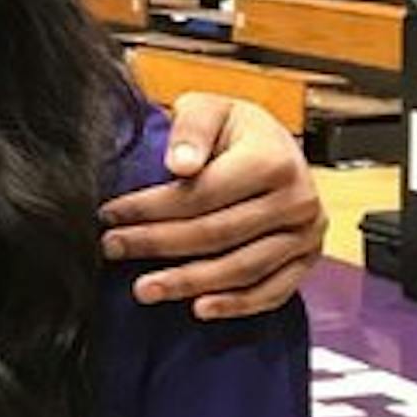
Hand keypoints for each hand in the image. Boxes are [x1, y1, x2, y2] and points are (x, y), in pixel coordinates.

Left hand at [98, 91, 325, 317]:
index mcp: (273, 160)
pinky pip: (274, 291)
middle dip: (159, 244)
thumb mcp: (209, 108)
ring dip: (190, 283)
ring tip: (145, 288)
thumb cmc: (232, 127)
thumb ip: (191, 130)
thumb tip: (180, 164)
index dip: (151, 207)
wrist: (274, 143)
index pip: (201, 194)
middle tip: (113, 249)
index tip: (110, 215)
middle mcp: (298, 200)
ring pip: (242, 268)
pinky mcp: (306, 259)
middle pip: (217, 233)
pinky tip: (200, 309)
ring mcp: (306, 234)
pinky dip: (237, 304)